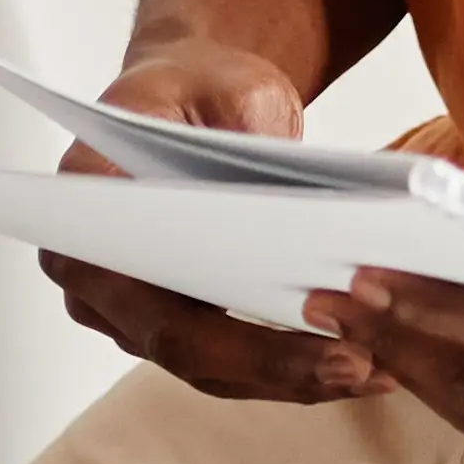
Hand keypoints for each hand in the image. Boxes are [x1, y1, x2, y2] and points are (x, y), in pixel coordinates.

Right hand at [35, 40, 382, 403]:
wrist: (196, 92)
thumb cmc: (203, 83)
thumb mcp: (232, 89)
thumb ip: (253, 145)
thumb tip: (302, 219)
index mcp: (87, 215)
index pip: (156, 304)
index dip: (234, 337)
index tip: (316, 328)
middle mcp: (95, 277)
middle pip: (185, 350)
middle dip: (279, 368)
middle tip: (363, 368)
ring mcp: (132, 308)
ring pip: (212, 370)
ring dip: (294, 380)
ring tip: (376, 374)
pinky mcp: (179, 319)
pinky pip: (230, 362)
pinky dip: (293, 368)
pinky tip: (363, 366)